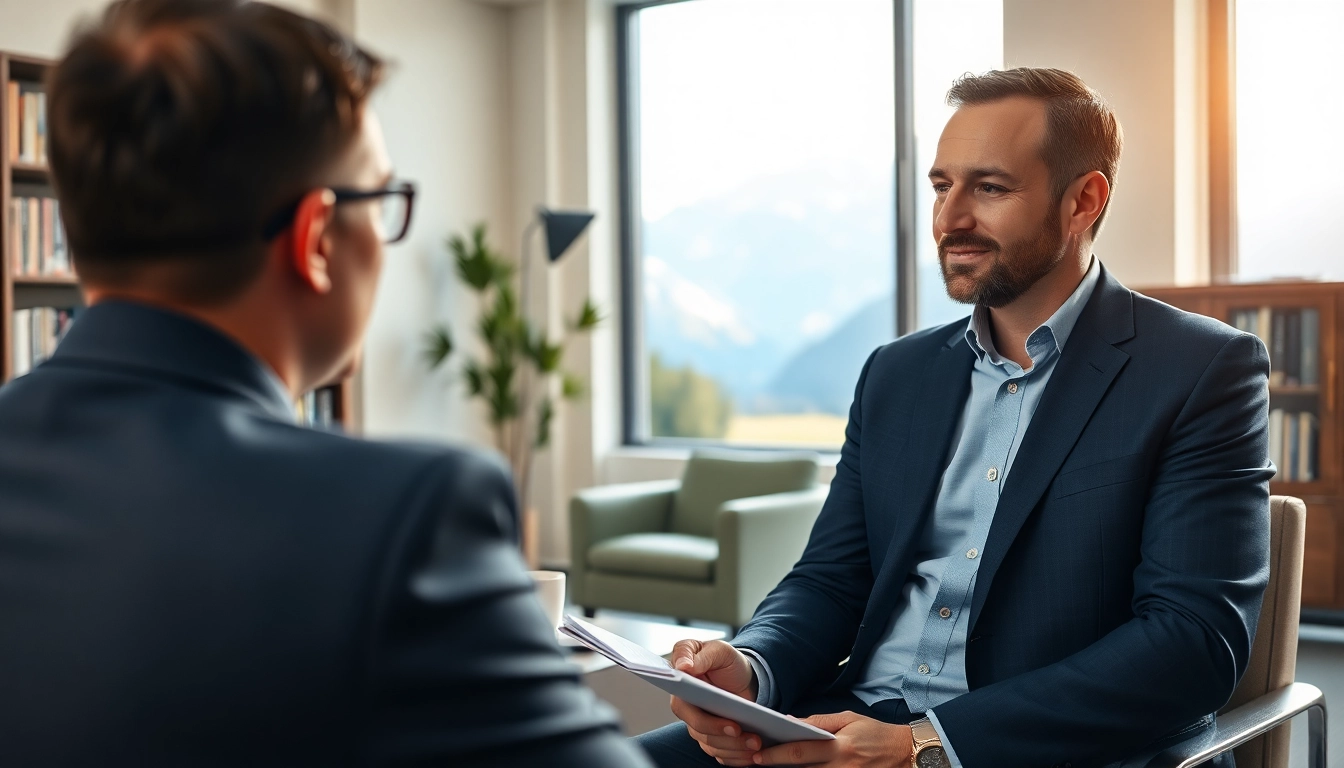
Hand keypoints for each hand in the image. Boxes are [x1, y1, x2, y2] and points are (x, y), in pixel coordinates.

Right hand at [667, 639, 760, 765]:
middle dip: (721, 733)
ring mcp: (698, 724)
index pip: (682, 706)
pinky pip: (720, 754)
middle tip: (741, 731)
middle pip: (698, 729)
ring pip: (710, 744)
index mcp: (681, 685)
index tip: (724, 718)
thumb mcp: (717, 649)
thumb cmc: (726, 661)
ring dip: (733, 748)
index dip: (700, 717)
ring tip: (755, 743)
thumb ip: (697, 654)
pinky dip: (736, 757)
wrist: (743, 676)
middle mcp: (686, 708)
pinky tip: (751, 754)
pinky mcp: (712, 737)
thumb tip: (682, 666)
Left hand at [752, 711, 912, 766]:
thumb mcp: (849, 719)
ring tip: (773, 767)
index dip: (776, 755)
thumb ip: (819, 721)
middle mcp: (840, 767)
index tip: (757, 755)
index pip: (800, 752)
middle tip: (756, 763)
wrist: (905, 753)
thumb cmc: (875, 733)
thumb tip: (790, 721)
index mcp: (839, 747)